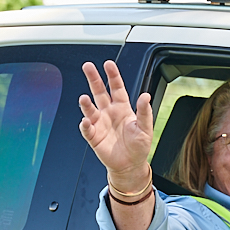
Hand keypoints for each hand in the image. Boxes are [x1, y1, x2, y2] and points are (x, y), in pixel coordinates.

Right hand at [79, 60, 153, 189]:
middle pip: (99, 92)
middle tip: (87, 66)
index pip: (116, 87)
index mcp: (122, 108)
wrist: (130, 166)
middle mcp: (109, 112)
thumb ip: (144, 112)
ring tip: (84, 98)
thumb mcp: (145, 128)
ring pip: (90, 109)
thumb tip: (145, 96)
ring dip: (86, 104)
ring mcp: (100, 123)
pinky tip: (86, 121)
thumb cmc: (138, 146)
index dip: (113, 76)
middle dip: (93, 79)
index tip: (108, 64)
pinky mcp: (94, 137)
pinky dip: (85, 125)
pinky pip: (87, 129)